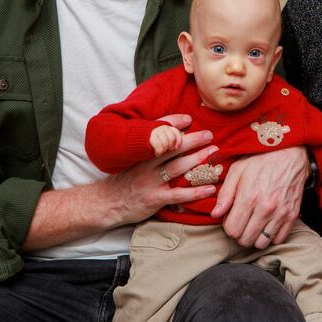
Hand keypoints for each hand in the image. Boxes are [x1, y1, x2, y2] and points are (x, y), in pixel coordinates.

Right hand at [23, 116, 218, 250]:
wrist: (106, 203)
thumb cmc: (125, 179)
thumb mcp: (132, 160)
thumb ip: (149, 149)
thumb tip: (173, 135)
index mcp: (140, 152)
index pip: (157, 133)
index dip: (173, 123)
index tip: (189, 118)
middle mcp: (145, 164)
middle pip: (172, 148)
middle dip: (193, 140)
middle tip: (209, 134)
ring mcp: (150, 181)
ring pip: (177, 168)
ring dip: (197, 159)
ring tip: (214, 153)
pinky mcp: (154, 199)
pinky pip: (178, 194)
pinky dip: (195, 191)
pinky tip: (210, 188)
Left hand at [212, 146, 308, 248]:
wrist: (290, 152)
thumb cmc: (261, 159)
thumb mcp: (237, 169)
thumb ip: (225, 193)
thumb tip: (215, 214)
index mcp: (249, 197)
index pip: (232, 230)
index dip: (228, 226)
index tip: (231, 217)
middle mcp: (265, 208)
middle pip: (245, 240)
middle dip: (240, 233)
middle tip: (242, 221)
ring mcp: (280, 213)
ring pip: (262, 243)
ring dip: (255, 237)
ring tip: (254, 224)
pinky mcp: (292, 215)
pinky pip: (279, 239)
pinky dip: (271, 236)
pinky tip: (267, 223)